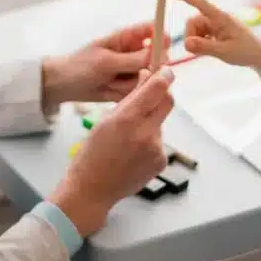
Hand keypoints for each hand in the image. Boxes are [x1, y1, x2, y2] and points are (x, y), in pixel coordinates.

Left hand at [42, 23, 170, 110]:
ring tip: (110, 83)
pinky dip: (126, 94)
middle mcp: (133, 52)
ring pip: (148, 77)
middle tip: (135, 75)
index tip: (164, 49)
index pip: (152, 30)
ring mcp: (132, 71)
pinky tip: (110, 92)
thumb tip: (157, 54)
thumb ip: (132, 59)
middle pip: (157, 57)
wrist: (63, 86)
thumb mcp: (105, 61)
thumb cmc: (81, 67)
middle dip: (148, 68)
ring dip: (131, 84)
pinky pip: (138, 91)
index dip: (162, 36)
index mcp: (126, 37)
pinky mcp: (128, 87)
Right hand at [48, 67, 174, 235]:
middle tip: (152, 93)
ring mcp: (156, 149)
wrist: (92, 190)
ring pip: (160, 123)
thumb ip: (129, 99)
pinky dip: (150, 140)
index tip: (164, 70)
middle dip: (162, 93)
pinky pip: (159, 141)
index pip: (157, 88)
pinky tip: (133, 152)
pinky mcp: (161, 161)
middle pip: (168, 101)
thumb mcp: (105, 120)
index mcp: (127, 119)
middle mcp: (146, 133)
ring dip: (150, 122)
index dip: (164, 75)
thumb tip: (147, 78)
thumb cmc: (92, 153)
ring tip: (129, 138)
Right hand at [172, 0, 260, 66]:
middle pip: (192, 21)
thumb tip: (185, 43)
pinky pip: (199, 34)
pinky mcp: (215, 31)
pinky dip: (200, 42)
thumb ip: (205, 47)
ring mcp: (216, 25)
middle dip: (190, 35)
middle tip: (197, 52)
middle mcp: (217, 19)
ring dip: (196, 41)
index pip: (201, 4)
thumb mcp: (224, 52)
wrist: (258, 56)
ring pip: (194, 29)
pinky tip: (211, 50)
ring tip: (209, 51)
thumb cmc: (245, 52)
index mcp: (222, 18)